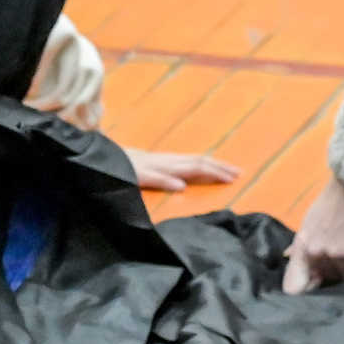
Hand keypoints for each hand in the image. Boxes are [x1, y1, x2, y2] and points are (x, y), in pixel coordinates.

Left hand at [125, 147, 240, 191]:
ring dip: (211, 164)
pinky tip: (201, 168)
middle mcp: (169, 160)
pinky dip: (199, 164)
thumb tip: (183, 186)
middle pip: (199, 161)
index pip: (198, 167)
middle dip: (219, 167)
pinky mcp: (159, 160)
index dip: (216, 172)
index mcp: (167, 165)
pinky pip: (185, 161)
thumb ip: (160, 180)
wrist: (105, 157)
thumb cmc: (121, 169)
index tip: (233, 179)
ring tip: (227, 169)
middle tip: (239, 173)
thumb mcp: (139, 177)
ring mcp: (164, 159)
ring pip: (194, 159)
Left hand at [282, 178, 343, 292]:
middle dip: (337, 272)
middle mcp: (315, 254)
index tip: (316, 283)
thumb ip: (300, 243)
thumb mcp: (310, 221)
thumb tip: (287, 256)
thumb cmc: (332, 202)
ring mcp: (335, 255)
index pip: (293, 285)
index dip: (304, 288)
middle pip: (326, 279)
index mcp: (302, 247)